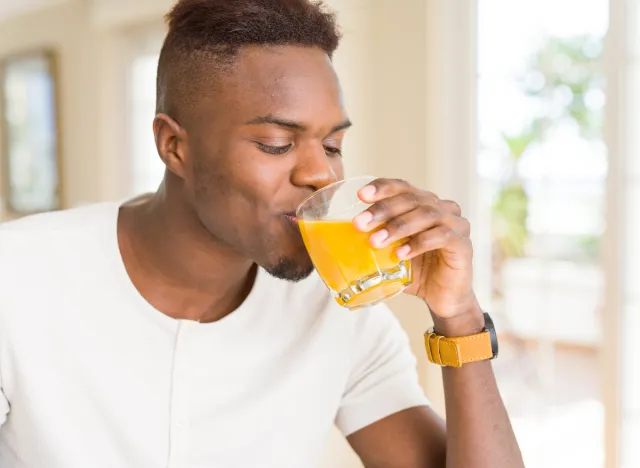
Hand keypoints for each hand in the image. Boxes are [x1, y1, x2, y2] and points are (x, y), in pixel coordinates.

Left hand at [353, 178, 483, 334]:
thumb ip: (373, 241)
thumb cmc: (416, 272)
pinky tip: (400, 254)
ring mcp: (456, 224)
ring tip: (375, 241)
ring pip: (426, 215)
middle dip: (383, 209)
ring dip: (397, 227)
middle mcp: (442, 208)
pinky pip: (441, 237)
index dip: (382, 188)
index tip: (360, 195)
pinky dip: (418, 244)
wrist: (443, 299)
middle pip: (411, 199)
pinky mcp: (463, 244)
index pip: (402, 187)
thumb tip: (332, 241)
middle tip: (359, 224)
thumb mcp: (391, 253)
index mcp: (424, 203)